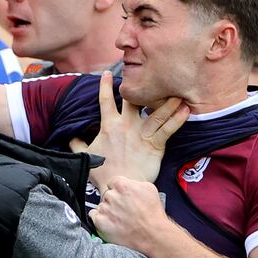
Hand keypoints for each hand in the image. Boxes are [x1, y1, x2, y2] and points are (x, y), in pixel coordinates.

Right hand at [71, 71, 188, 188]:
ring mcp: (142, 133)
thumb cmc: (102, 172)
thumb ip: (77, 144)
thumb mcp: (85, 155)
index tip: (107, 72)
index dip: (105, 85)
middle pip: (134, 99)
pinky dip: (177, 119)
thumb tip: (71, 137)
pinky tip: (186, 110)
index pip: (105, 100)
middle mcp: (127, 124)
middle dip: (140, 87)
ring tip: (177, 91)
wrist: (121, 184)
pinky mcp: (156, 144)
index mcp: (109, 125)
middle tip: (149, 76)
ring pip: (156, 112)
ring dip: (167, 101)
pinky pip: (168, 129)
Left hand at [89, 177, 170, 254]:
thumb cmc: (152, 214)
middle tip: (124, 210)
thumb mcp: (149, 189)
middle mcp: (111, 196)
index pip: (112, 183)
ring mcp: (104, 209)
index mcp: (122, 185)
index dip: (118, 191)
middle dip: (114, 201)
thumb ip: (134, 183)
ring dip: (108, 211)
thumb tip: (128, 184)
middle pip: (107, 195)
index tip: (123, 197)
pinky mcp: (100, 222)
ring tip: (121, 219)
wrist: (152, 235)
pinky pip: (93, 216)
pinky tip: (111, 223)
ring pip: (101, 206)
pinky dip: (100, 219)